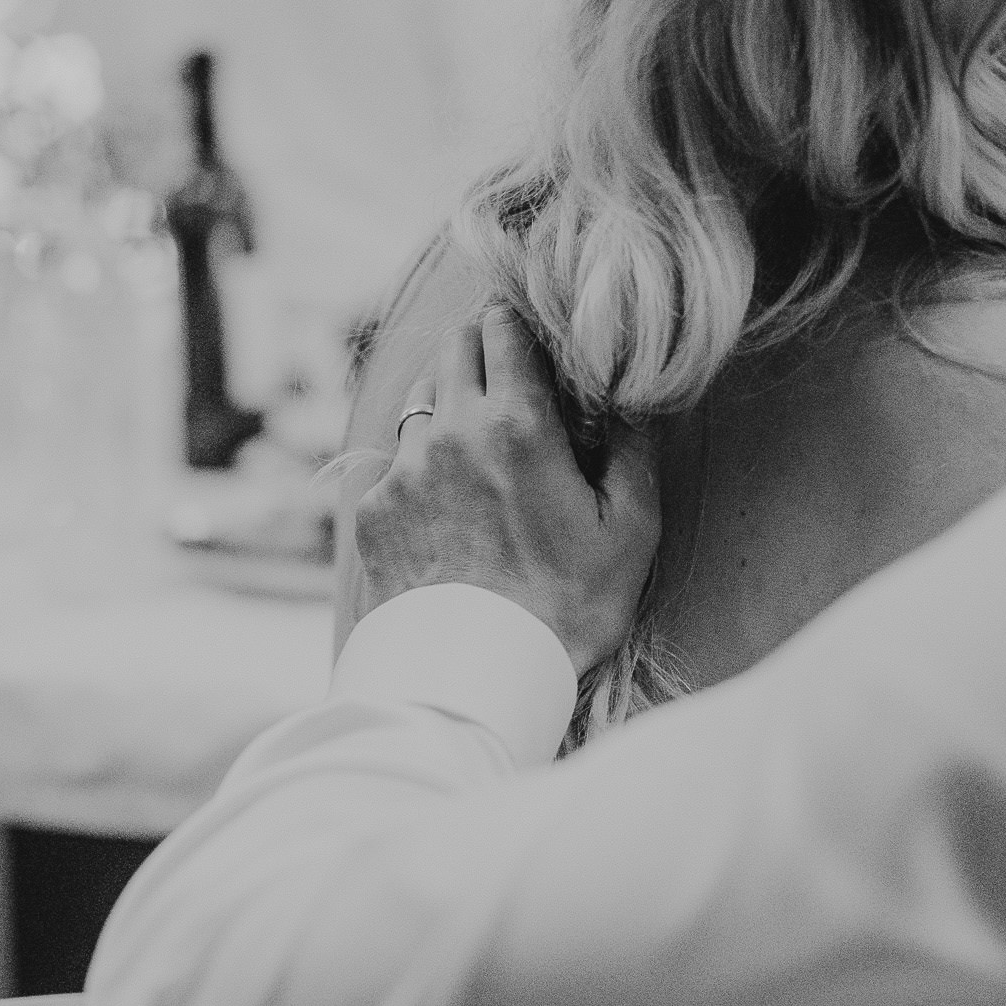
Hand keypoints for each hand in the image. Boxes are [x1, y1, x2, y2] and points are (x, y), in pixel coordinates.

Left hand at [353, 306, 660, 673]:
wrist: (475, 680)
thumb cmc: (566, 609)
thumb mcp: (630, 531)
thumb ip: (632, 450)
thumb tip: (629, 399)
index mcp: (517, 425)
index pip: (506, 327)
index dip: (526, 325)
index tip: (543, 344)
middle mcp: (449, 432)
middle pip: (456, 345)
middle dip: (485, 349)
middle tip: (514, 384)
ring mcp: (403, 470)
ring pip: (422, 398)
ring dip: (451, 405)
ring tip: (481, 451)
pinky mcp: (373, 510)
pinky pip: (397, 462)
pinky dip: (422, 468)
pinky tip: (448, 509)